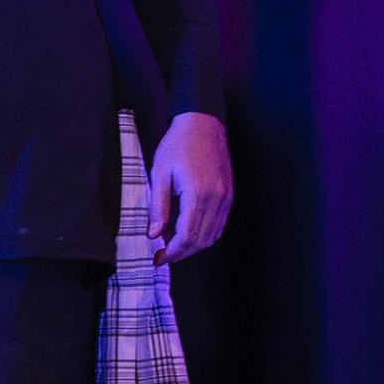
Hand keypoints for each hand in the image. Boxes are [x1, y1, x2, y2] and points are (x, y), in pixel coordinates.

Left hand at [147, 110, 232, 263]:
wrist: (202, 124)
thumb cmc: (178, 145)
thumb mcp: (159, 173)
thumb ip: (158, 206)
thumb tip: (154, 235)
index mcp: (198, 195)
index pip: (187, 236)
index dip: (172, 252)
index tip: (159, 259)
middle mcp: (217, 200)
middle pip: (201, 241)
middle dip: (181, 254)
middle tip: (162, 257)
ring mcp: (226, 199)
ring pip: (212, 236)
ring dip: (193, 246)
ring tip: (171, 245)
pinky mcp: (229, 196)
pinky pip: (219, 224)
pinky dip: (204, 234)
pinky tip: (187, 231)